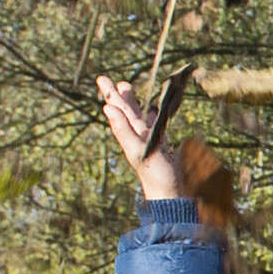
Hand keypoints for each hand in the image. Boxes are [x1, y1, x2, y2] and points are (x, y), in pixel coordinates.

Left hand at [98, 74, 193, 205]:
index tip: (102, 79)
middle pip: (127, 111)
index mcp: (131, 135)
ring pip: (139, 117)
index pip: (119, 110)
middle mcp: (138, 136)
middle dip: (119, 95)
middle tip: (108, 80)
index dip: (111, 95)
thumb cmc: (155, 174)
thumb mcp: (137, 150)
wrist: (171, 194)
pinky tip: (153, 111)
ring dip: (133, 103)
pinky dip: (153, 116)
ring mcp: (150, 141)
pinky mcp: (161, 146)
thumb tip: (107, 108)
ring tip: (127, 88)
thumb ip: (123, 129)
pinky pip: (155, 126)